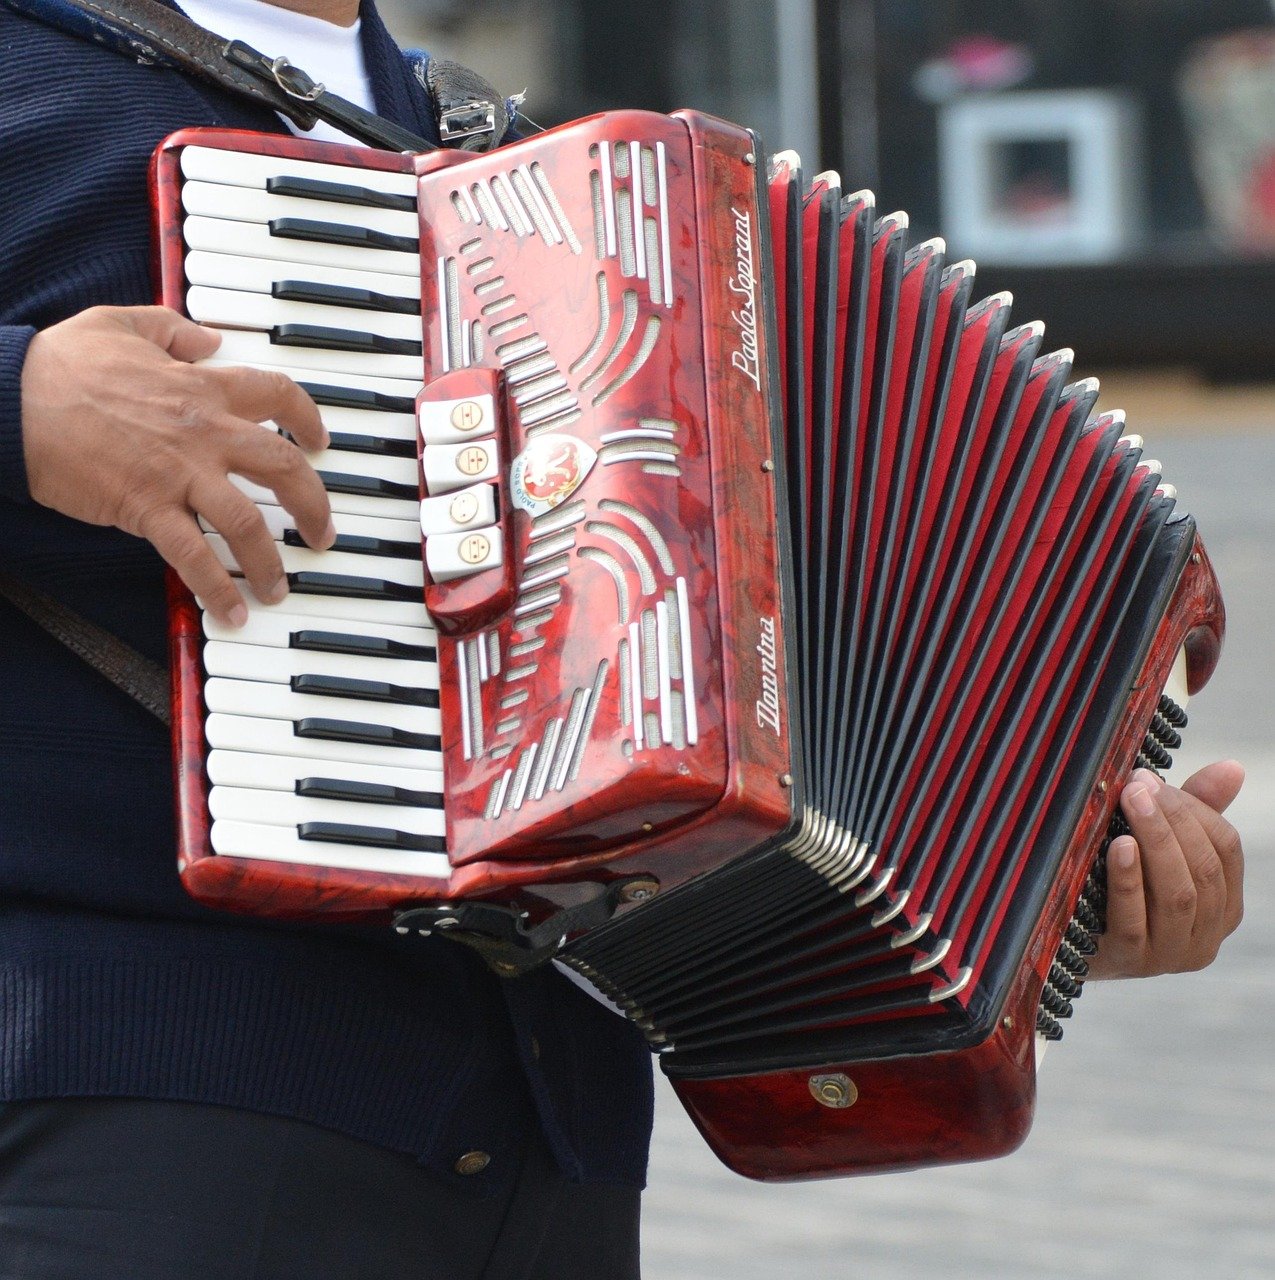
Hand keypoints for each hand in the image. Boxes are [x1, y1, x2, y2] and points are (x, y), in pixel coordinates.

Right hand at [20, 305, 334, 625]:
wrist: (10, 401)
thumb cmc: (59, 365)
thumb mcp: (121, 324)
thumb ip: (172, 330)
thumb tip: (209, 340)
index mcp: (202, 388)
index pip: (278, 395)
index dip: (308, 418)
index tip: (319, 441)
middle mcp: (203, 432)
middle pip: (283, 468)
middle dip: (315, 504)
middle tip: (323, 532)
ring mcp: (178, 473)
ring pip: (247, 523)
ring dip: (271, 562)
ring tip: (280, 587)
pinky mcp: (146, 508)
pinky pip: (194, 556)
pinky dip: (217, 589)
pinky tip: (232, 612)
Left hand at [1089, 760, 1244, 978]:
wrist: (1065, 942)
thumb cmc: (1119, 886)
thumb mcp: (1157, 847)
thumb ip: (1195, 810)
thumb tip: (1233, 767)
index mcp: (1223, 906)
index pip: (1226, 849)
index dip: (1194, 810)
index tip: (1153, 779)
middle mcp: (1205, 936)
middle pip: (1203, 870)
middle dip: (1172, 820)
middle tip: (1137, 785)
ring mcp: (1168, 954)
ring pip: (1177, 894)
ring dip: (1156, 842)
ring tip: (1132, 804)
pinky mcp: (1129, 961)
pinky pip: (1134, 919)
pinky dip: (1129, 880)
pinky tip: (1119, 847)